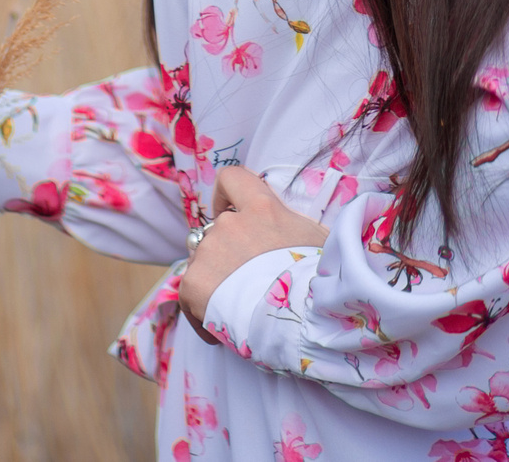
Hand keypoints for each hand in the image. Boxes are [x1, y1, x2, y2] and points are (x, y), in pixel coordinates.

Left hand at [177, 166, 329, 338]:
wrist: (304, 318)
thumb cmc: (319, 282)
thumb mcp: (316, 240)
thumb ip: (293, 226)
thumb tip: (293, 230)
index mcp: (262, 208)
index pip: (232, 179)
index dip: (225, 195)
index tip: (227, 210)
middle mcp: (230, 223)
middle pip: (218, 232)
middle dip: (228, 255)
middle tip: (247, 284)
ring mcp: (209, 252)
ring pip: (202, 262)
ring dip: (215, 281)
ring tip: (237, 310)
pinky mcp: (193, 282)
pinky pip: (189, 294)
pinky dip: (200, 310)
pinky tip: (220, 329)